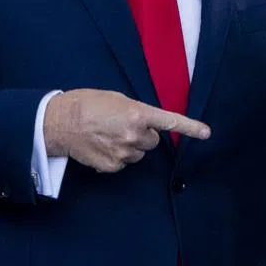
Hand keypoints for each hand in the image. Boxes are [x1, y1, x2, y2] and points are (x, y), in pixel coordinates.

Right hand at [43, 89, 210, 172]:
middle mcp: (134, 134)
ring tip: (107, 135)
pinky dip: (115, 156)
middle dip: (143, 135)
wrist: (60, 122)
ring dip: (129, 146)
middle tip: (122, 126)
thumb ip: (136, 111)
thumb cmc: (86, 104)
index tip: (206, 133)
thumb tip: (145, 123)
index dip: (190, 128)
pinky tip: (101, 146)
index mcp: (138, 114)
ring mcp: (124, 152)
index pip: (170, 122)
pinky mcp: (112, 166)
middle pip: (152, 141)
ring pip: (138, 153)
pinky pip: (123, 163)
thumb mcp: (116, 99)